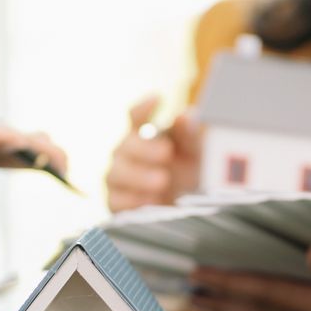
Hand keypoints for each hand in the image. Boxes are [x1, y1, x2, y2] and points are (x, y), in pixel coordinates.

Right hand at [105, 94, 202, 212]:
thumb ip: (188, 135)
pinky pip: (117, 201)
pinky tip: (151, 201)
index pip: (136, 116)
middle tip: (166, 153)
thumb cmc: (186, 176)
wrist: (183, 212)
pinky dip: (133, 201)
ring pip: (116, 173)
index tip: (157, 99)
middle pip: (125, 145)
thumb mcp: (193, 155)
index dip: (143, 108)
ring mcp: (118, 178)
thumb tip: (186, 114)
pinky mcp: (116, 203)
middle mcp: (126, 153)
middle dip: (145, 149)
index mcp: (144, 135)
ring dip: (139, 176)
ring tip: (162, 181)